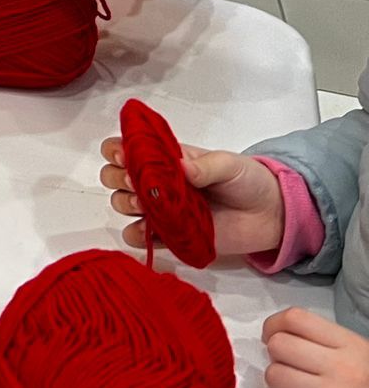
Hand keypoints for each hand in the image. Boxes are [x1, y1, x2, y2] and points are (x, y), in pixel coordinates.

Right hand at [98, 136, 284, 256]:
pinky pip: (140, 238)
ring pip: (122, 205)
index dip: (117, 151)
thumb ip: (204, 166)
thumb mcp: (229, 164)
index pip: (127, 149)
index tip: (124, 156)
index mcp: (166, 159)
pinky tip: (149, 231)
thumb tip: (179, 167)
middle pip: (114, 177)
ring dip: (126, 204)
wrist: (272, 215)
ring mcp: (161, 211)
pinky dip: (137, 235)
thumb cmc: (249, 181)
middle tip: (137, 183)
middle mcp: (157, 183)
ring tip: (147, 205)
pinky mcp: (170, 237)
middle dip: (118, 178)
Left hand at [264, 307, 368, 387]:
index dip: (274, 325)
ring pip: (274, 376)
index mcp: (354, 347)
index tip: (272, 336)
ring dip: (279, 386)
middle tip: (290, 371)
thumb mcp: (361, 361)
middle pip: (278, 345)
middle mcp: (344, 369)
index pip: (296, 318)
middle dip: (277, 358)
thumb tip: (280, 334)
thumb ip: (327, 345)